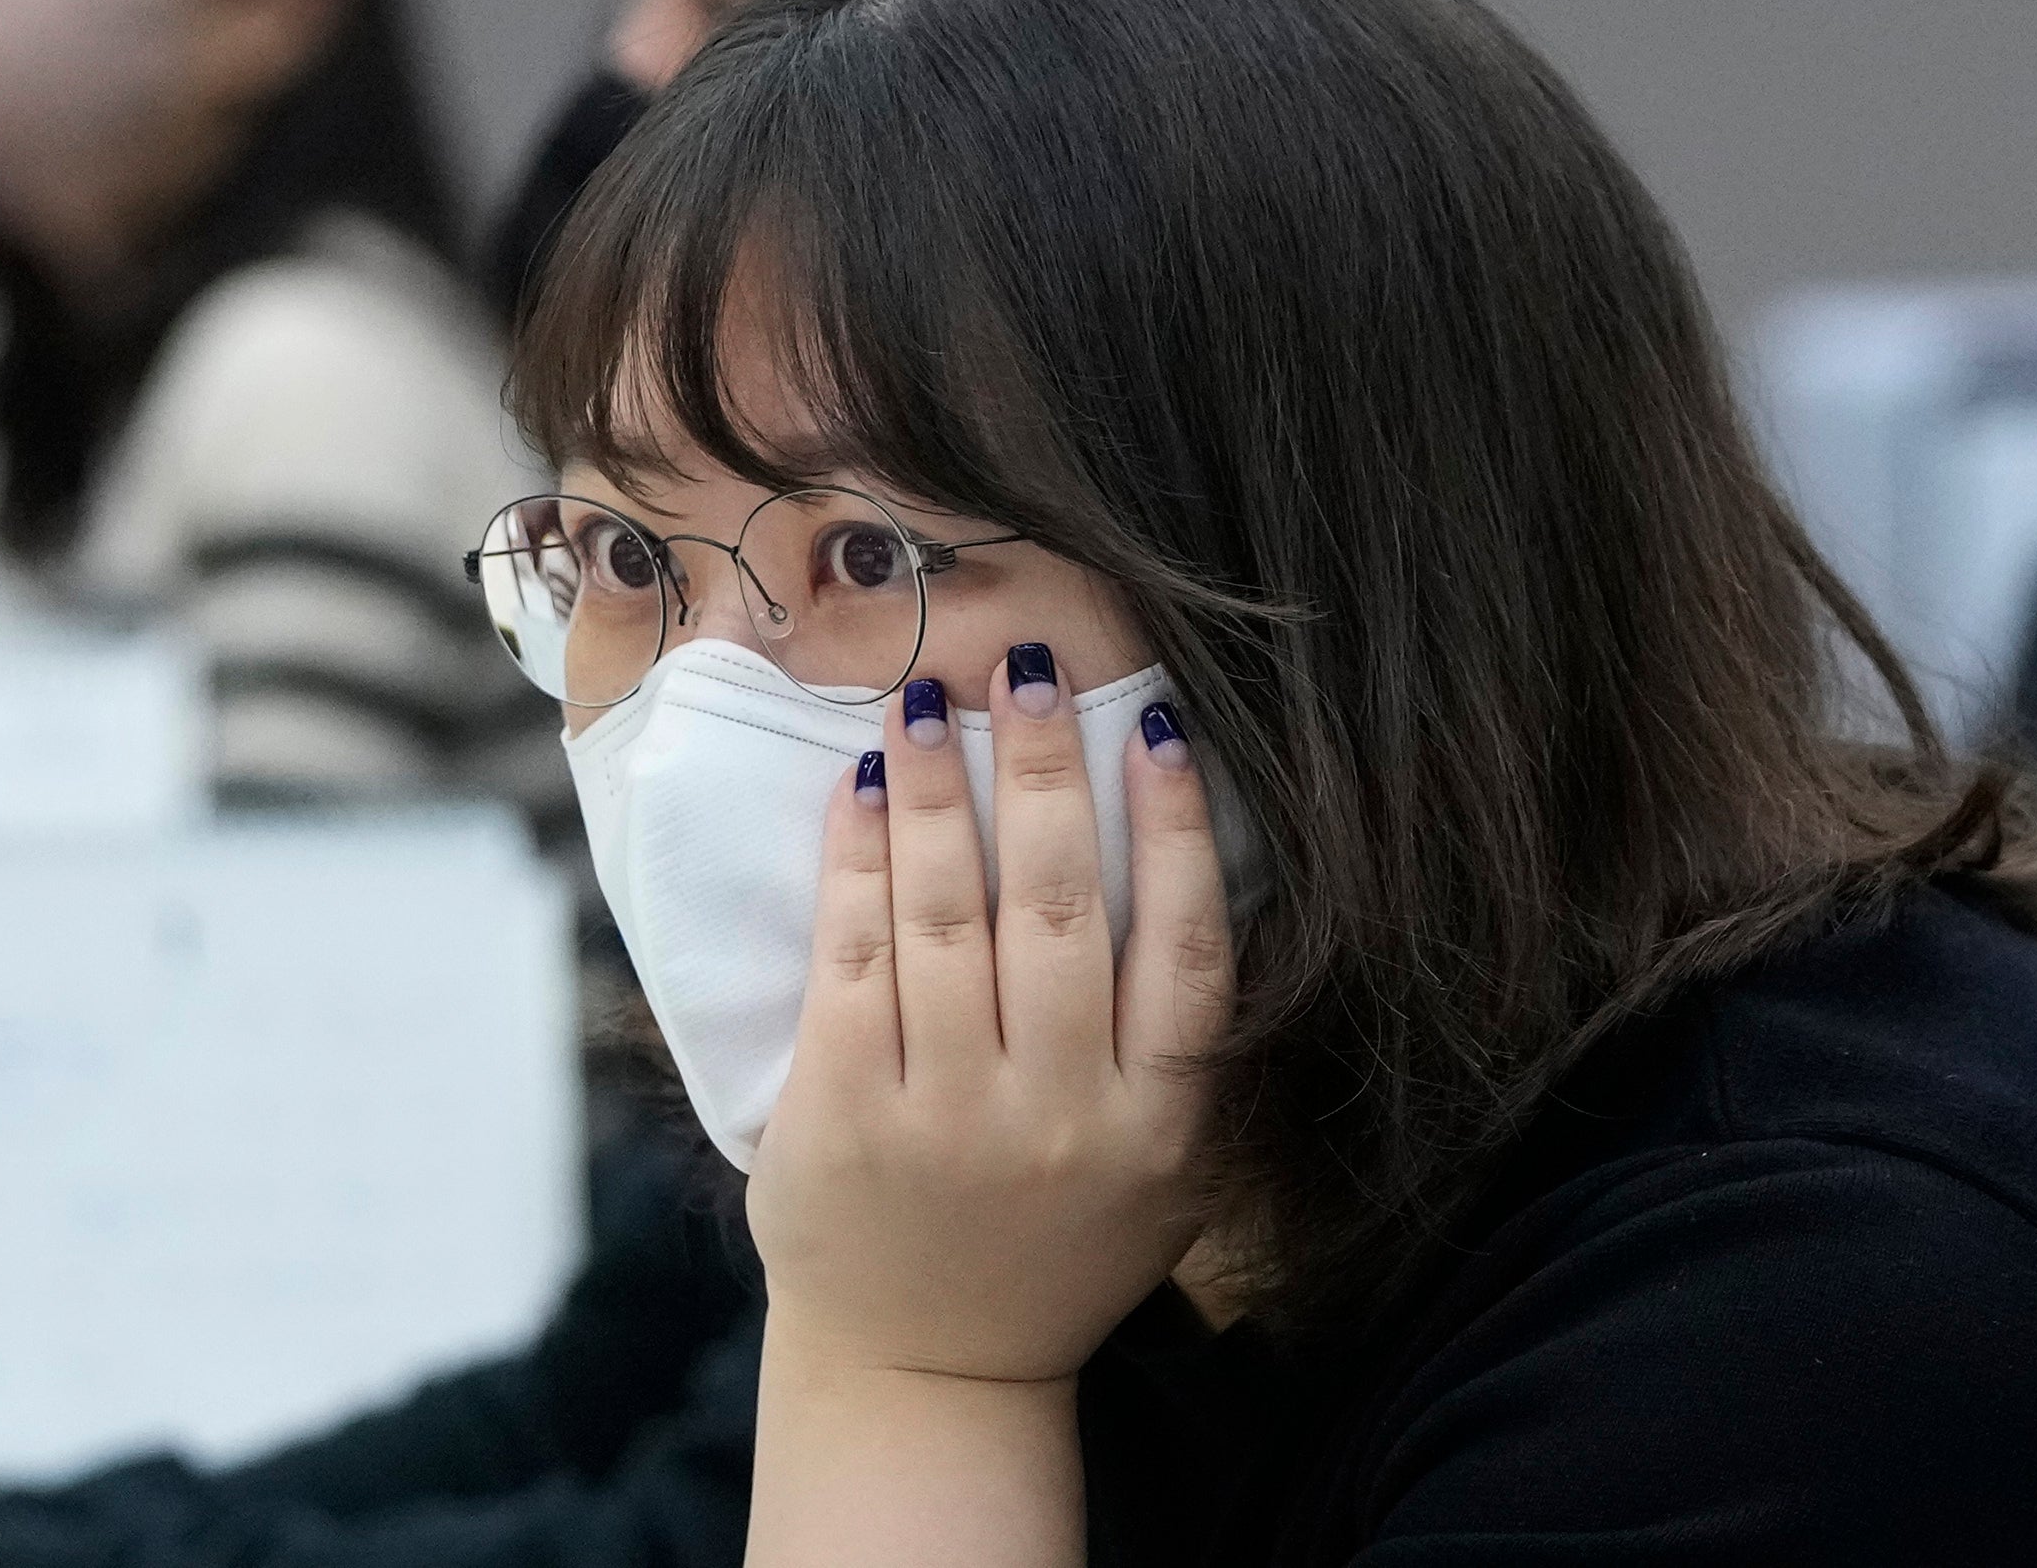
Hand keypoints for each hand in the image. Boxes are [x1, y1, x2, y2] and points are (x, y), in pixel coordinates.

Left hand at [745, 654, 1233, 1391]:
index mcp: (1157, 1127)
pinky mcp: (845, 1113)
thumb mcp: (1160, 1169)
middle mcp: (1060, 1119)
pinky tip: (864, 786)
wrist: (925, 1369)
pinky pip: (853, 956)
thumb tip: (1191, 850)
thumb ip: (1177, 1041)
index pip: (1186, 953)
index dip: (1179, 831)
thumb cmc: (1053, 1241)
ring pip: (949, 915)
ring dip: (941, 789)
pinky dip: (859, 859)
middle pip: (1062, 910)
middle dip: (1046, 773)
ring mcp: (947, 1117)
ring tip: (929, 696)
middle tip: (1032, 666)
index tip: (1160, 727)